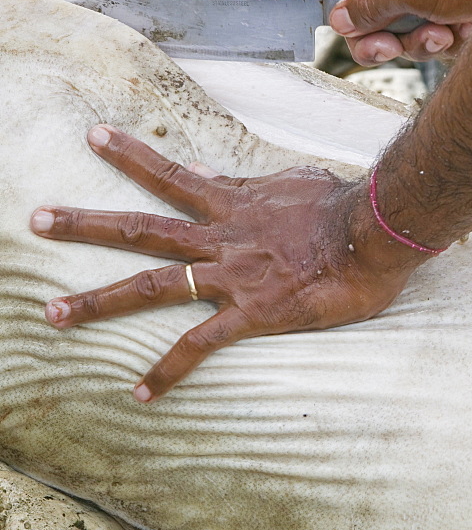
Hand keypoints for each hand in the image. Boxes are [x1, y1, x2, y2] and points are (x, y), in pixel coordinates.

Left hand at [30, 126, 422, 401]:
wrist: (375, 235)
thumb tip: (207, 168)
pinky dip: (168, 370)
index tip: (95, 136)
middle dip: (86, 223)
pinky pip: (201, 345)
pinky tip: (140, 393)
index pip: (172, 174)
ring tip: (53, 313)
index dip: (131, 155)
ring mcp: (232, 275)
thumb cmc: (343, 206)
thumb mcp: (293, 180)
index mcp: (234, 203)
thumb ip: (246, 180)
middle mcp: (222, 237)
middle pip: (142, 228)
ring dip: (100, 300)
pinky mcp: (252, 313)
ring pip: (154, 286)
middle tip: (37, 219)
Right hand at [234, 0, 471, 65]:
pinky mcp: (433, 15)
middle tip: (385, 45)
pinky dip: (431, 43)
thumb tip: (339, 21)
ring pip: (382, 37)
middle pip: (351, 18)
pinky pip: (413, 43)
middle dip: (368, 39)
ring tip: (437, 31)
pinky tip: (454, 32)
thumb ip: (369, 8)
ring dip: (406, 44)